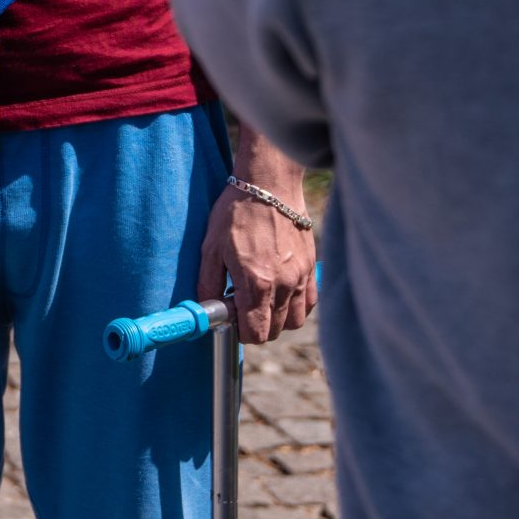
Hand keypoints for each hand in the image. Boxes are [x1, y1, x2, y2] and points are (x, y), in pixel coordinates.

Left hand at [197, 184, 317, 344]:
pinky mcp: (311, 268)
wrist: (269, 185)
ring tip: (261, 298)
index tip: (232, 318)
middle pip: (274, 331)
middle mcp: (283, 284)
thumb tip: (207, 310)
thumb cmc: (236, 213)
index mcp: (256, 282)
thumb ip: (208, 284)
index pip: (256, 333)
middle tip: (243, 305)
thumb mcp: (211, 247)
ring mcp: (301, 277)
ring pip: (293, 321)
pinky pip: (309, 304)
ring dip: (277, 319)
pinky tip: (280, 292)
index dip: (241, 333)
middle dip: (257, 326)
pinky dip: (295, 306)